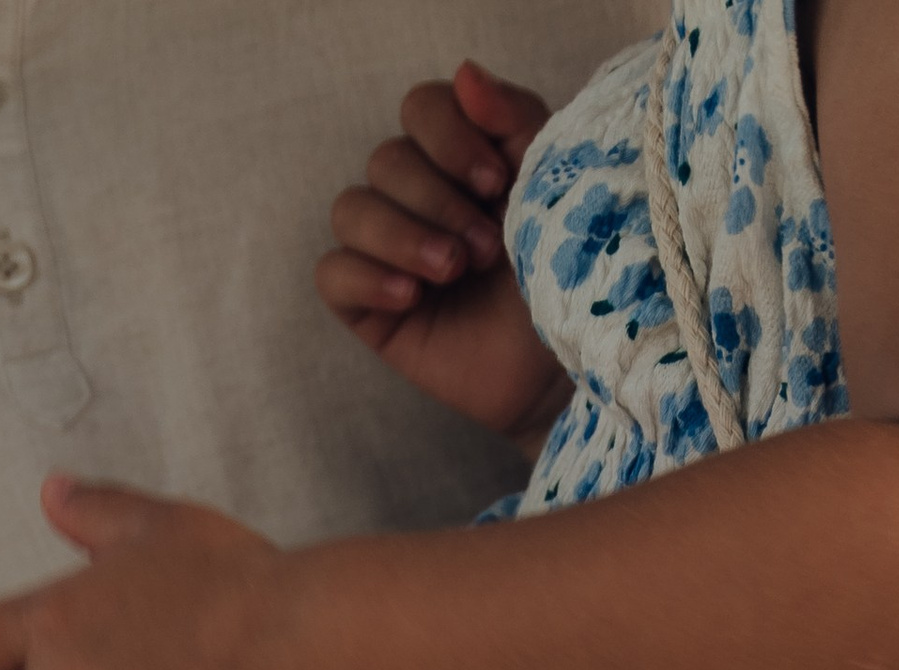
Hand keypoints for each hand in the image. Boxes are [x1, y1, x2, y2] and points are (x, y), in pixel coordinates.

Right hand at [316, 61, 567, 446]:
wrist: (567, 366)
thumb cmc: (564, 274)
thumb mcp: (548, 183)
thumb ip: (513, 118)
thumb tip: (465, 74)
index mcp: (459, 158)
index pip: (421, 108)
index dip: (450, 137)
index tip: (497, 183)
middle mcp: (417, 198)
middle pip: (386, 160)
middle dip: (438, 200)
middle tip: (488, 248)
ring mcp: (388, 253)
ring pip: (351, 209)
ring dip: (403, 235)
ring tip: (453, 272)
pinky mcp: (371, 309)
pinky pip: (332, 273)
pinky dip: (366, 275)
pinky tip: (411, 296)